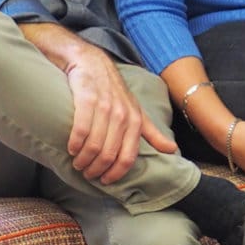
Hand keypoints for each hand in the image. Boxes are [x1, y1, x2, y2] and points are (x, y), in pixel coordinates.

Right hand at [19, 22, 175, 185]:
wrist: (92, 63)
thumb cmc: (114, 92)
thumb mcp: (137, 111)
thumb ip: (152, 133)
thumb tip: (172, 150)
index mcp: (135, 121)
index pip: (128, 157)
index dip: (115, 173)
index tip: (104, 181)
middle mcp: (122, 115)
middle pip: (108, 154)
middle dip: (95, 169)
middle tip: (86, 172)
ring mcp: (105, 106)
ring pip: (94, 145)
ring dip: (83, 160)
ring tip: (78, 162)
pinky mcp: (87, 99)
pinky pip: (81, 129)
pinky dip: (75, 144)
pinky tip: (71, 148)